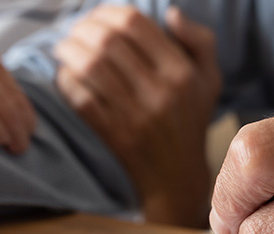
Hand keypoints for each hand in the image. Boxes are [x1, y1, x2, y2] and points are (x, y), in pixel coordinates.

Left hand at [55, 6, 220, 227]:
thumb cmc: (190, 120)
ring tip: (63, 47)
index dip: (108, 12)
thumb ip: (199, 41)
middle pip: (108, 41)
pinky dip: (67, 81)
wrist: (177, 177)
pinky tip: (65, 74)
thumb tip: (171, 12)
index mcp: (181, 72)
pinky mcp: (114, 134)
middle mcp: (159, 92)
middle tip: (74, 29)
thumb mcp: (209, 79)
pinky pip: (81, 98)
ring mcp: (135, 115)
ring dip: (69, 51)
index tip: (98, 15)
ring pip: (90, 67)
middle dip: (83, 28)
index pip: (135, 24)